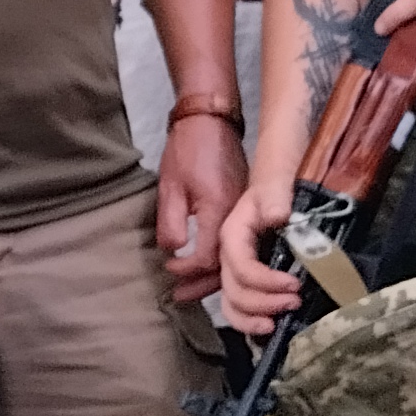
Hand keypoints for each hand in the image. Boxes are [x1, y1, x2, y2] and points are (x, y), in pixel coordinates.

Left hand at [152, 110, 249, 306]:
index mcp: (219, 209)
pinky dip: (223, 257)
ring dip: (213, 274)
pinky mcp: (244, 205)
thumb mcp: (171, 186)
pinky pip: (238, 240)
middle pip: (227, 263)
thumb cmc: (188, 148)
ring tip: (191, 289)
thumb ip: (171, 222)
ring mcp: (245, 209)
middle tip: (180, 297)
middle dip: (203, 284)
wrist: (211, 119)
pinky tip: (209, 264)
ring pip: (234, 254)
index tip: (170, 269)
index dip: (187, 269)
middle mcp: (238, 214)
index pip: (208, 256)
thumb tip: (174, 252)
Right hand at [212, 178, 310, 336]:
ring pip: (232, 305)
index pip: (241, 267)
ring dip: (252, 319)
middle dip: (263, 303)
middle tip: (295, 302)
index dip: (265, 281)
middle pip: (234, 291)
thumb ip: (274, 196)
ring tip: (278, 322)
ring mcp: (236, 271)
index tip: (294, 284)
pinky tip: (269, 326)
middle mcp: (229, 257)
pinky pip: (239, 308)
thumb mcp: (274, 186)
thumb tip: (277, 216)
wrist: (276, 191)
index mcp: (232, 236)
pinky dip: (250, 322)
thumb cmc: (275, 189)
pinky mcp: (247, 281)